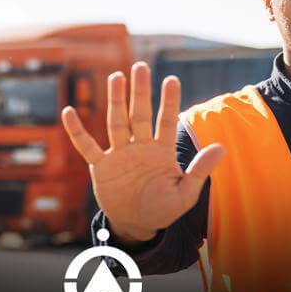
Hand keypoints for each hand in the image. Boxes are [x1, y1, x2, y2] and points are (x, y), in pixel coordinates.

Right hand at [61, 62, 225, 243]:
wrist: (137, 224)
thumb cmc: (163, 208)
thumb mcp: (185, 194)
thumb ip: (199, 171)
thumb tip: (222, 147)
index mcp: (161, 151)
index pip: (166, 121)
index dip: (169, 101)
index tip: (171, 79)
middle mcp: (140, 147)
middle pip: (139, 114)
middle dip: (140, 91)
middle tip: (140, 66)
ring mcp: (119, 154)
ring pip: (116, 123)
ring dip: (116, 101)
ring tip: (116, 76)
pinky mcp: (101, 167)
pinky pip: (87, 145)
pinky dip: (76, 130)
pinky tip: (68, 111)